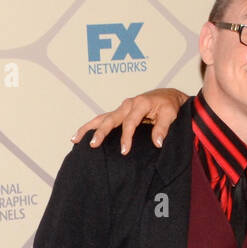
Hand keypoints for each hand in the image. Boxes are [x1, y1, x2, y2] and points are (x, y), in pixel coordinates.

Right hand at [72, 88, 187, 155]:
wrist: (168, 96)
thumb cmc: (170, 105)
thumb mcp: (171, 115)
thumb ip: (163, 128)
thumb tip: (157, 143)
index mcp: (140, 104)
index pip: (130, 123)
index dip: (126, 137)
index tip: (124, 151)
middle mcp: (128, 104)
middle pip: (110, 119)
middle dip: (101, 132)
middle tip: (93, 145)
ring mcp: (122, 108)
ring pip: (102, 118)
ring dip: (88, 128)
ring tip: (75, 139)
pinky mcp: (119, 113)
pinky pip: (103, 119)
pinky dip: (91, 127)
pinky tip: (80, 136)